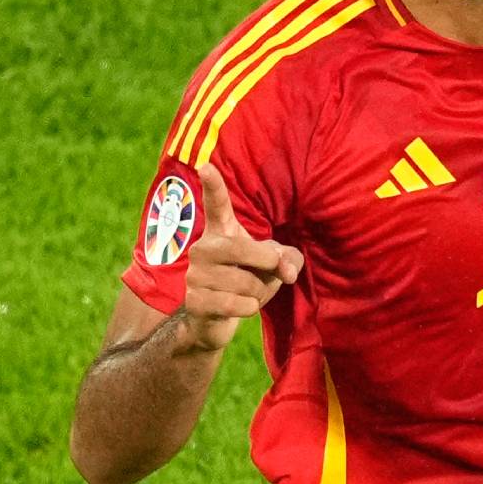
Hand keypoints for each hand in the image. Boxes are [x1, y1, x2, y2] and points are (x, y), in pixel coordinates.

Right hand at [175, 162, 303, 353]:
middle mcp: (203, 248)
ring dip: (258, 292)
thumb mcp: (273, 267)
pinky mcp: (194, 300)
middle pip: (241, 249)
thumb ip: (288, 260)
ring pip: (243, 282)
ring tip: (249, 292)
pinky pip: (235, 304)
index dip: (213, 185)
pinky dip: (249, 308)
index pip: (217, 204)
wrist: (215, 318)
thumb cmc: (247, 282)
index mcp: (221, 232)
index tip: (205, 165)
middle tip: (271, 270)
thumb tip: (287, 271)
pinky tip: (241, 306)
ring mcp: (195, 274)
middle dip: (265, 263)